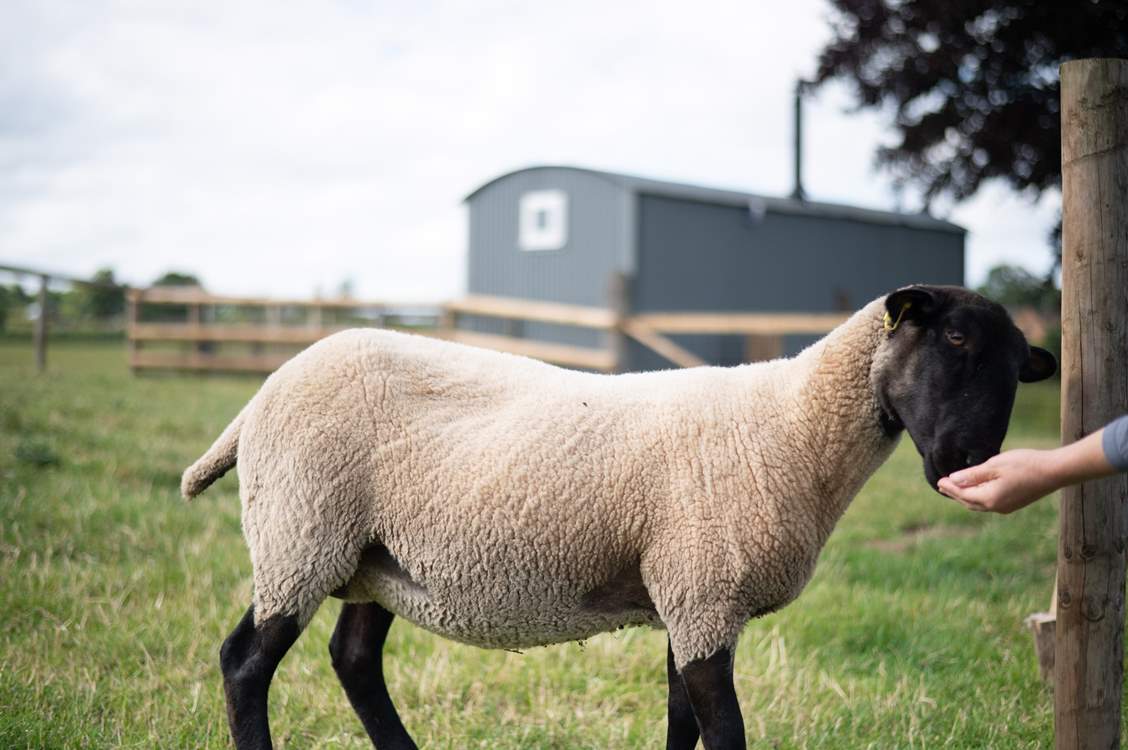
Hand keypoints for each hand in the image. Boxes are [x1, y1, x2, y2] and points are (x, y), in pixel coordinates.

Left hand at [938, 449, 1060, 513]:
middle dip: (955, 493)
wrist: (1055, 471)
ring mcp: (1007, 507)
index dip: (950, 487)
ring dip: (966, 496)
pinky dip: (979, 497)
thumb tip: (953, 480)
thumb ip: (973, 474)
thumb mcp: (995, 465)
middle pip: (969, 502)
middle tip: (942, 485)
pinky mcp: (1015, 503)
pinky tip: (978, 490)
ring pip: (980, 504)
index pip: (963, 494)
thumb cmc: (1025, 464)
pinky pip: (990, 503)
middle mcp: (997, 507)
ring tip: (956, 488)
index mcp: (990, 498)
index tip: (939, 480)